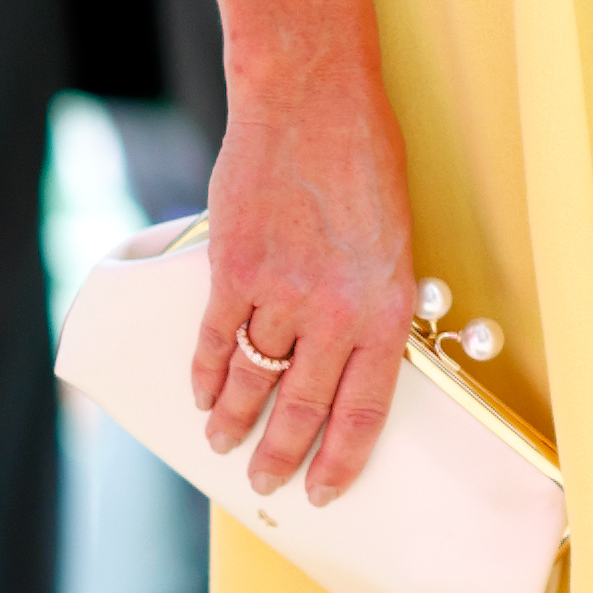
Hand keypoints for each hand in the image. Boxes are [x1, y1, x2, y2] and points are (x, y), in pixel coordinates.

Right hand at [193, 47, 416, 501]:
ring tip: (223, 444)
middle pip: (303, 408)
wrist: (311, 102)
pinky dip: (204, 372)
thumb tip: (348, 352)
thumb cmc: (363, 161)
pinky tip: (200, 393)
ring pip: (252, 379)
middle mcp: (335, 313)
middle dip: (281, 454)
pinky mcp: (233, 269)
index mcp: (385, 310)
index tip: (324, 490)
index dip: (341, 460)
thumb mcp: (392, 240)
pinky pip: (214, 339)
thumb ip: (370, 301)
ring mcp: (280, 293)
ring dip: (234, 420)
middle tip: (266, 483)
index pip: (364, 412)